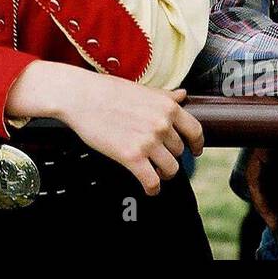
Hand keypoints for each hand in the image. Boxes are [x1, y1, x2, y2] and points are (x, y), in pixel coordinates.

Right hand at [55, 70, 202, 195]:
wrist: (80, 97)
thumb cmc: (106, 91)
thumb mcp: (141, 89)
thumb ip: (164, 96)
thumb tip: (182, 95)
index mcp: (167, 106)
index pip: (195, 131)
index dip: (197, 144)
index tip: (195, 150)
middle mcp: (162, 124)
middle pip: (179, 152)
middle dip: (170, 156)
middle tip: (158, 157)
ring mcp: (148, 141)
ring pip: (170, 169)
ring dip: (163, 174)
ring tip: (154, 172)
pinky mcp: (132, 157)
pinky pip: (152, 182)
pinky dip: (153, 189)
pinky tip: (149, 188)